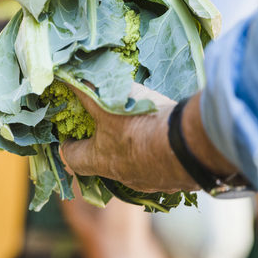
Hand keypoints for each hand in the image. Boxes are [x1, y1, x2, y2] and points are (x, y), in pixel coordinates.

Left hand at [61, 84, 199, 192]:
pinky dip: (160, 154)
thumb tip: (68, 75)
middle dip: (104, 146)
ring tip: (142, 129)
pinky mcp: (173, 181)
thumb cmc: (141, 126)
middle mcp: (121, 177)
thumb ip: (87, 90)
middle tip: (108, 126)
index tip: (70, 135)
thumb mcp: (109, 103)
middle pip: (104, 164)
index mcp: (100, 160)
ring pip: (134, 167)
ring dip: (135, 151)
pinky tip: (168, 139)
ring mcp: (148, 182)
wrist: (189, 147)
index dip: (68, 146)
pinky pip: (161, 168)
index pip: (71, 159)